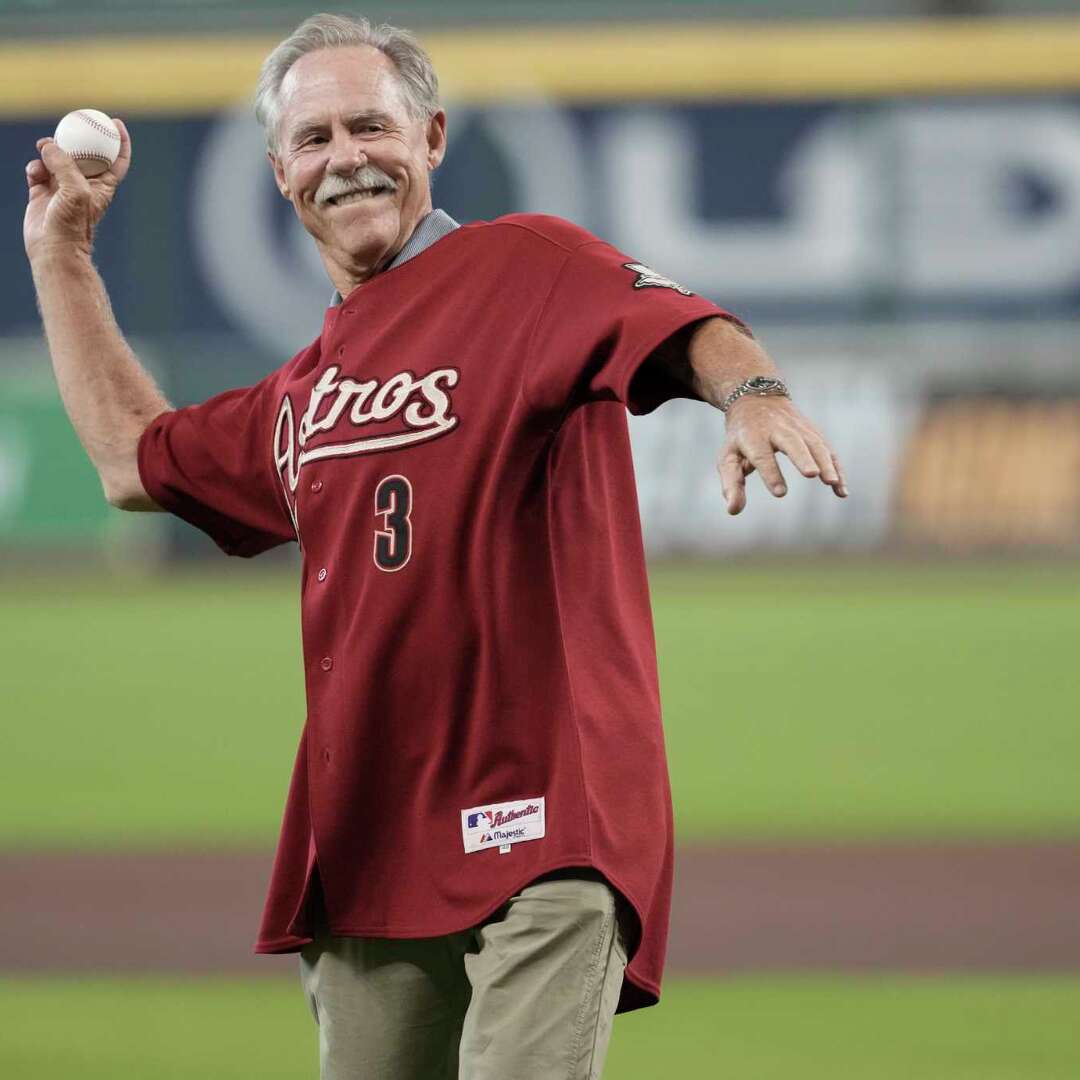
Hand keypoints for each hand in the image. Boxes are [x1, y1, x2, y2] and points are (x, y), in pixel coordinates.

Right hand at [24, 118, 130, 262]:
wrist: (53, 248)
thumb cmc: (72, 224)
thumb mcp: (76, 189)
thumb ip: (65, 164)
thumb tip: (49, 145)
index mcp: (102, 185)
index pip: (117, 160)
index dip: (120, 141)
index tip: (115, 122)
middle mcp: (83, 184)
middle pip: (84, 153)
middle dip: (76, 138)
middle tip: (67, 124)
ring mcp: (62, 187)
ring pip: (56, 158)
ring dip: (49, 150)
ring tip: (43, 149)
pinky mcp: (42, 191)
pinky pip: (37, 169)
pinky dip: (35, 166)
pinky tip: (34, 172)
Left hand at [718, 395, 847, 514]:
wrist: (756, 399)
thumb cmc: (740, 436)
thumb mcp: (728, 456)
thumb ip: (731, 483)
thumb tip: (733, 510)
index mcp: (753, 436)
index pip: (762, 455)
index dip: (771, 473)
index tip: (780, 493)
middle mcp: (777, 429)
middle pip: (792, 442)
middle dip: (802, 457)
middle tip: (812, 474)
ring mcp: (798, 428)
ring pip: (814, 444)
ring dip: (825, 463)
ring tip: (832, 483)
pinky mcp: (813, 432)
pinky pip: (827, 450)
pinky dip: (836, 468)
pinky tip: (842, 490)